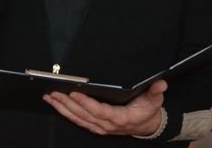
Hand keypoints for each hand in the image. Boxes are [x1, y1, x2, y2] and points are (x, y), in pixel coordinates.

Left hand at [43, 80, 166, 136]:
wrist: (147, 126)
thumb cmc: (148, 110)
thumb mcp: (155, 100)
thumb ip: (156, 92)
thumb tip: (161, 83)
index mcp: (120, 118)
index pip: (99, 110)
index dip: (86, 103)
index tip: (74, 93)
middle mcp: (107, 124)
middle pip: (83, 114)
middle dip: (67, 103)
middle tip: (53, 92)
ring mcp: (100, 127)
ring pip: (77, 118)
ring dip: (62, 108)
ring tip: (49, 97)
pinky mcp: (95, 126)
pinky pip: (78, 121)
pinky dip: (66, 113)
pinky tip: (56, 104)